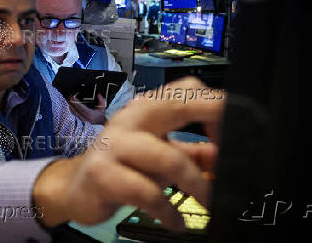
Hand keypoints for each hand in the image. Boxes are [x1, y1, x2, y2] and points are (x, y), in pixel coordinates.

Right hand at [33, 77, 224, 230]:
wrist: (76, 185)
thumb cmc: (122, 165)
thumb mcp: (159, 154)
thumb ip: (192, 152)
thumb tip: (224, 155)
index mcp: (147, 108)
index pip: (188, 90)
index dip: (218, 107)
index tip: (231, 137)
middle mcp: (131, 118)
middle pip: (180, 105)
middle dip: (216, 124)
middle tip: (235, 159)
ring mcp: (115, 144)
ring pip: (169, 158)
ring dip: (197, 185)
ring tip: (210, 203)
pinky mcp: (103, 174)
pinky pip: (147, 193)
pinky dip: (168, 211)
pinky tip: (176, 222)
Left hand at [68, 94, 106, 124]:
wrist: (100, 123)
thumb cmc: (100, 115)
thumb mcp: (103, 107)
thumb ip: (102, 101)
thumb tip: (99, 95)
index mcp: (90, 115)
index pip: (82, 108)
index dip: (77, 103)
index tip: (73, 97)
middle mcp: (85, 118)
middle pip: (76, 110)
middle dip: (72, 103)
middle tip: (69, 97)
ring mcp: (81, 120)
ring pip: (73, 113)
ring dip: (70, 106)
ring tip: (68, 99)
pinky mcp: (79, 120)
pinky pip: (73, 114)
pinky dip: (71, 109)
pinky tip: (69, 105)